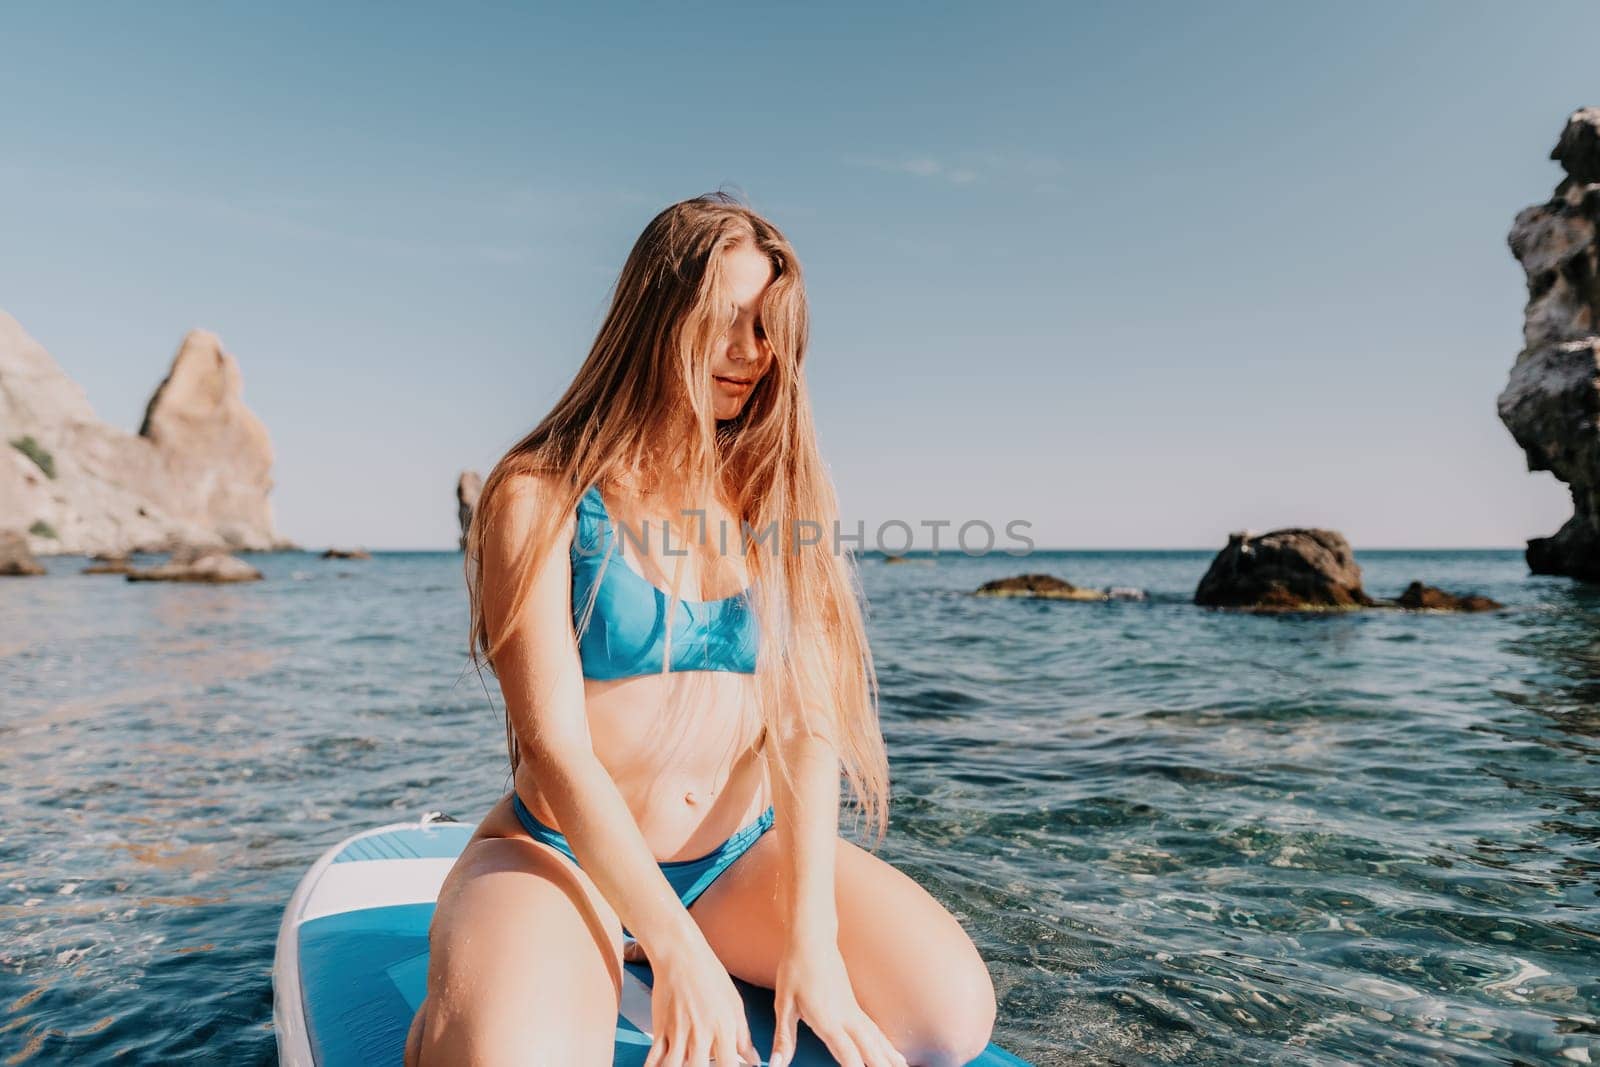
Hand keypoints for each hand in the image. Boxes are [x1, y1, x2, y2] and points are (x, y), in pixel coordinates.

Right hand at [641, 933, 759, 1066]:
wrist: (681, 955)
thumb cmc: (710, 976)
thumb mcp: (735, 1004)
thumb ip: (743, 1036)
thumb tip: (753, 1060)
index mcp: (724, 1029)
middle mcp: (701, 1034)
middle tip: (699, 1065)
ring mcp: (679, 1033)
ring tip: (680, 1065)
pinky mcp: (661, 1029)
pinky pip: (654, 1059)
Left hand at [770, 941, 906, 1066]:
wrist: (812, 939)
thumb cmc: (796, 969)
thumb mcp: (783, 1004)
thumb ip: (784, 1038)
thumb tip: (775, 1064)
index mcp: (828, 1019)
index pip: (847, 1053)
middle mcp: (845, 1017)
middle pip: (869, 1049)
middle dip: (880, 1066)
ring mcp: (853, 1011)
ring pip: (876, 1040)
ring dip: (889, 1057)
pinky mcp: (854, 1007)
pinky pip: (874, 1031)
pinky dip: (887, 1045)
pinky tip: (896, 1055)